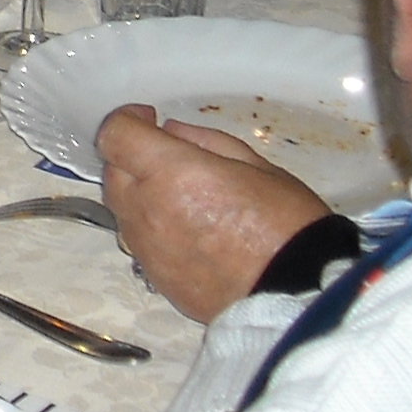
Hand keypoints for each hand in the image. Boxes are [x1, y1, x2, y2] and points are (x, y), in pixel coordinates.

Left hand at [97, 103, 334, 319]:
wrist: (298, 293)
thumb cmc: (288, 225)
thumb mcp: (258, 166)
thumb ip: (207, 142)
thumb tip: (172, 131)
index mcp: (172, 173)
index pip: (116, 136)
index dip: (127, 120)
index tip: (148, 119)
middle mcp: (148, 210)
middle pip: (113, 173)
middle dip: (132, 158)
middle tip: (168, 158)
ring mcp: (147, 248)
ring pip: (122, 209)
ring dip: (140, 195)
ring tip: (183, 197)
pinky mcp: (155, 277)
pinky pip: (139, 242)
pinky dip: (152, 228)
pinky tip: (188, 231)